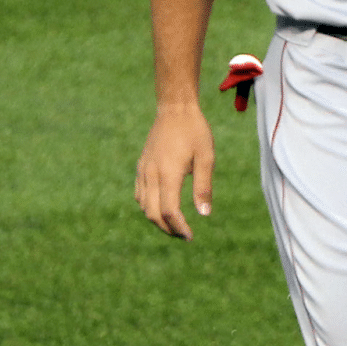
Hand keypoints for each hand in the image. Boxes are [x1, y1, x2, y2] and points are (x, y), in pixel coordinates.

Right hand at [134, 103, 214, 238]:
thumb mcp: (206, 157)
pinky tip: (162, 208)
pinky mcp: (141, 167)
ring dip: (157, 220)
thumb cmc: (195, 131)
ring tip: (175, 225)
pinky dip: (149, 207)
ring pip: (143, 206)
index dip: (178, 228)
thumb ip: (204, 187)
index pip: (169, 211)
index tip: (190, 236)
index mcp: (168, 173)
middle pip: (153, 213)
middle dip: (167, 229)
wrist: (175, 109)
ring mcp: (143, 170)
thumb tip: (204, 214)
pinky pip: (140, 194)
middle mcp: (151, 174)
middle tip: (184, 235)